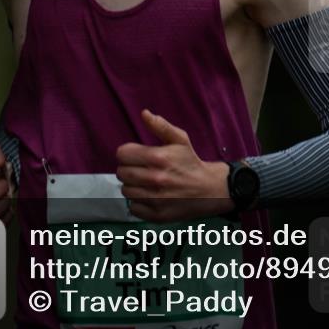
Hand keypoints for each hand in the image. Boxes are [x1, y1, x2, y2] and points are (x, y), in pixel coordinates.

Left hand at [115, 109, 233, 221]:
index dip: (127, 153)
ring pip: (125, 191)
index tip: (135, 155)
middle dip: (128, 169)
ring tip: (145, 182)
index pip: (122, 154)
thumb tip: (144, 113)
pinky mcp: (156, 215)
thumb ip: (160, 126)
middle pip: (121, 173)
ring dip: (132, 186)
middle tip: (140, 169)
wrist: (208, 189)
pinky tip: (148, 196)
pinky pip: (132, 207)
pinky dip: (138, 202)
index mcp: (158, 158)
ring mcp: (155, 199)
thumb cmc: (190, 162)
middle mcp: (155, 179)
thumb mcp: (179, 139)